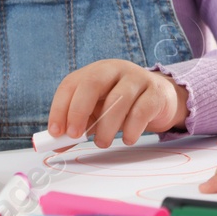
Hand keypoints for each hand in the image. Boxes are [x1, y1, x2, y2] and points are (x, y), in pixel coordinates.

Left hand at [48, 60, 187, 146]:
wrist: (160, 99)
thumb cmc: (122, 106)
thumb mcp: (97, 113)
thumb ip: (78, 127)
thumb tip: (58, 145)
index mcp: (96, 72)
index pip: (71, 84)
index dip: (60, 108)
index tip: (56, 132)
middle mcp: (115, 70)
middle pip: (92, 83)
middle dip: (79, 111)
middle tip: (75, 135)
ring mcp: (137, 79)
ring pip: (117, 100)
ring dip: (106, 127)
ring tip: (103, 142)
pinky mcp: (155, 93)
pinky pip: (140, 112)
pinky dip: (131, 130)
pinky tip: (128, 138)